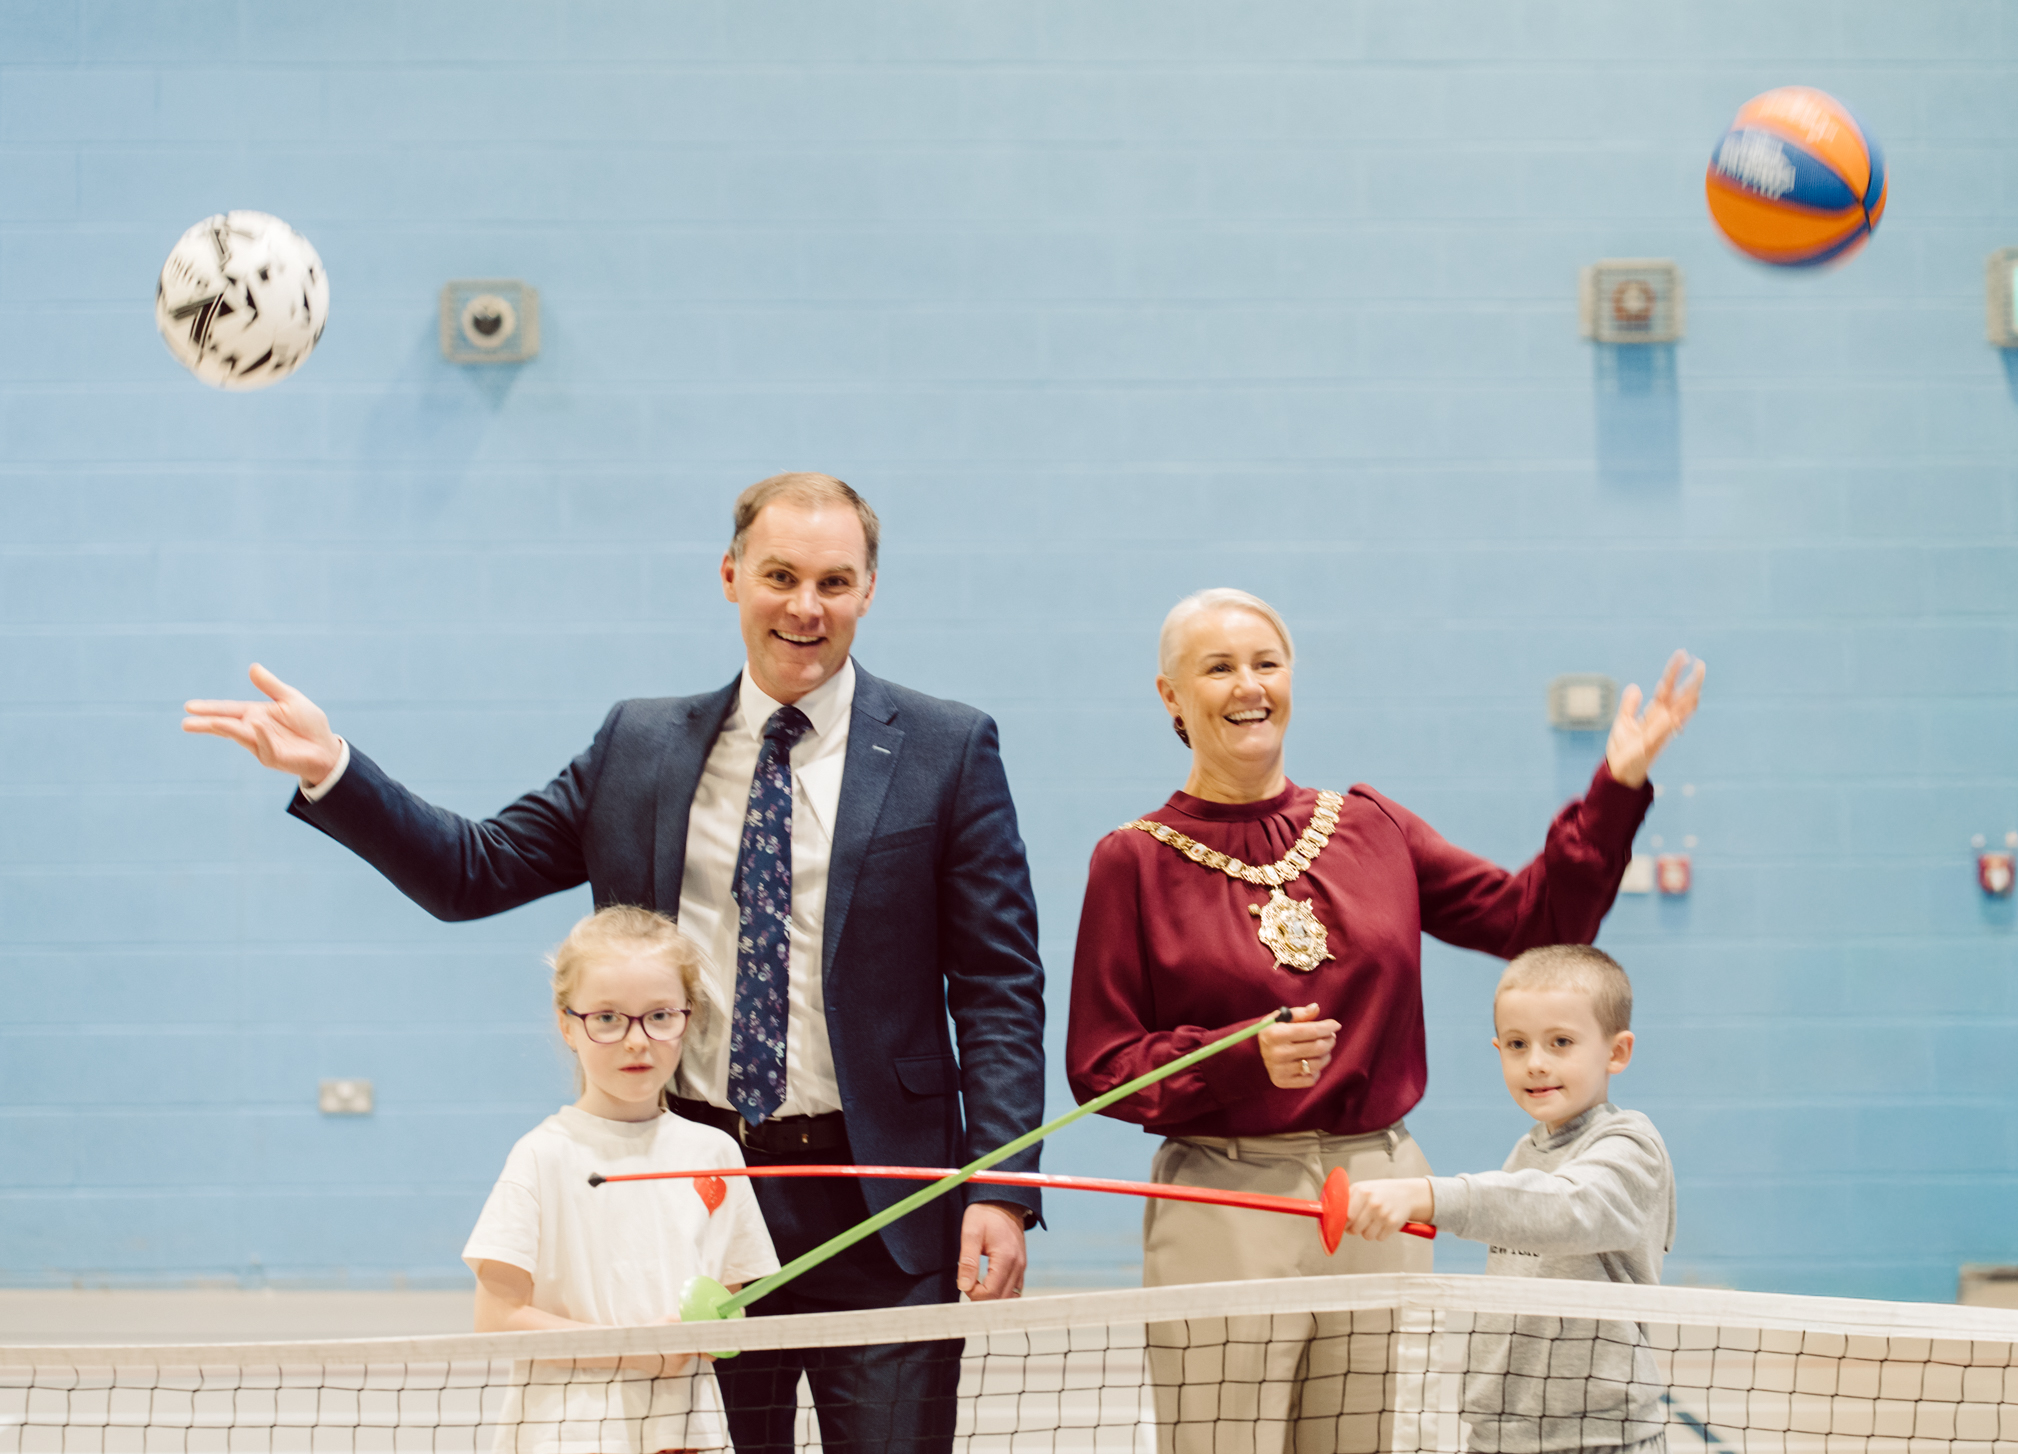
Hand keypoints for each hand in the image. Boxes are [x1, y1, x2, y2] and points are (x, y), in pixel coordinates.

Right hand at [183, 664, 343, 784]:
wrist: (326, 747)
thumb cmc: (308, 723)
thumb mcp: (290, 699)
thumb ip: (271, 686)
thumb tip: (253, 667)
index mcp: (255, 714)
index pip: (228, 710)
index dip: (210, 708)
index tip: (189, 706)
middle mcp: (253, 730)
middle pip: (226, 725)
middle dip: (206, 724)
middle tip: (186, 723)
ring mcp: (260, 745)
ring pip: (240, 736)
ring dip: (227, 729)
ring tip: (211, 722)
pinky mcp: (272, 757)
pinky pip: (264, 745)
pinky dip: (260, 735)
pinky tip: (255, 725)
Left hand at [957, 1201, 1027, 1300]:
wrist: (1003, 1201)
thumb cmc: (985, 1214)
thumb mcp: (971, 1232)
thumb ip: (968, 1260)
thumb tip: (964, 1286)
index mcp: (1005, 1258)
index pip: (990, 1293)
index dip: (973, 1294)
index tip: (963, 1283)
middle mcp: (1018, 1265)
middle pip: (1001, 1299)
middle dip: (982, 1299)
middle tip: (968, 1286)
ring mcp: (1022, 1266)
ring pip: (1010, 1297)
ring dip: (992, 1298)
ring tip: (976, 1287)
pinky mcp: (1021, 1266)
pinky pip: (1015, 1289)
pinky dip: (1001, 1293)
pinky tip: (988, 1285)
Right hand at [1258, 1003, 1338, 1089]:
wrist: (1255, 1052)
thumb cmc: (1273, 1031)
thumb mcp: (1281, 1018)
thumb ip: (1299, 1013)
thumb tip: (1316, 1008)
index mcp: (1275, 1034)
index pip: (1311, 1031)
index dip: (1327, 1027)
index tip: (1336, 1025)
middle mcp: (1277, 1053)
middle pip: (1318, 1048)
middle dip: (1330, 1040)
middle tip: (1331, 1036)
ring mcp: (1279, 1070)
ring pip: (1317, 1064)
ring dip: (1326, 1055)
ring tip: (1323, 1049)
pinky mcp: (1282, 1082)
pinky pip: (1311, 1079)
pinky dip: (1316, 1070)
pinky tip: (1310, 1062)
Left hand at [1345, 1178, 1432, 1240]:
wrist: (1406, 1194)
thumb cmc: (1380, 1192)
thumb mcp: (1363, 1189)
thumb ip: (1347, 1200)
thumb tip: (1329, 1214)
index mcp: (1362, 1191)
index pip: (1346, 1216)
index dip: (1343, 1223)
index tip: (1344, 1224)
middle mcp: (1373, 1202)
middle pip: (1355, 1229)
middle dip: (1354, 1230)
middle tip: (1359, 1224)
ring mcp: (1384, 1213)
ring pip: (1367, 1236)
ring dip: (1367, 1232)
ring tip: (1373, 1222)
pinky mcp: (1393, 1223)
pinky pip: (1379, 1238)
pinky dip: (1380, 1234)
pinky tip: (1383, 1224)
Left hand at [1605, 650, 1705, 788]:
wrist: (1618, 772)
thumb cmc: (1623, 749)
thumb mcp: (1623, 722)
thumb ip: (1629, 706)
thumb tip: (1635, 687)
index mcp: (1654, 714)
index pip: (1666, 688)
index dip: (1674, 672)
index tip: (1683, 655)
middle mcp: (1661, 721)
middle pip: (1678, 697)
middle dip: (1689, 682)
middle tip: (1701, 663)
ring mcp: (1659, 732)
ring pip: (1679, 711)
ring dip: (1688, 698)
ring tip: (1698, 682)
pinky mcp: (1652, 744)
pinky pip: (1664, 730)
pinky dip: (1672, 721)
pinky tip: (1680, 709)